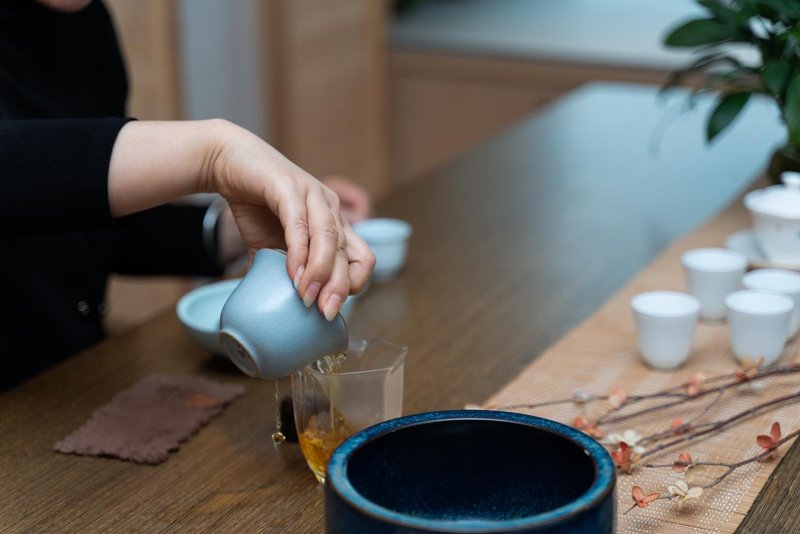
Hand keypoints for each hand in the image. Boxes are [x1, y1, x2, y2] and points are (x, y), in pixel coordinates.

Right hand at [108, 120, 374, 319]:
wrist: (226, 161)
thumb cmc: (254, 202)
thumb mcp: (271, 244)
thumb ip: (279, 269)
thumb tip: (276, 304)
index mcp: (333, 222)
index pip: (363, 258)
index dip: (354, 285)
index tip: (333, 306)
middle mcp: (330, 208)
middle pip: (350, 255)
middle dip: (340, 289)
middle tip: (324, 313)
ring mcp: (312, 195)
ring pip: (330, 241)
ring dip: (321, 275)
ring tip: (307, 299)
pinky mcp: (288, 188)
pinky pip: (301, 226)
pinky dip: (299, 254)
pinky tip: (292, 274)